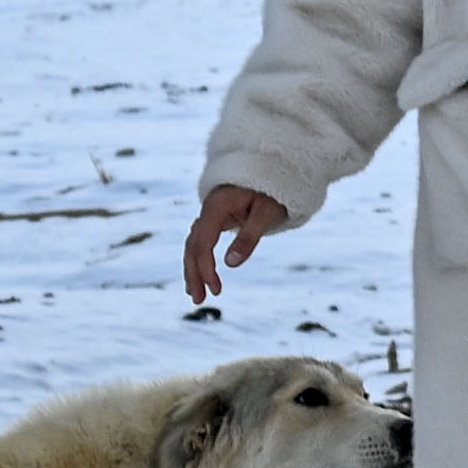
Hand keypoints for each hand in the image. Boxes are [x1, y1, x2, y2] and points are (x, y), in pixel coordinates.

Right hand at [183, 186, 287, 303]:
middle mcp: (208, 210)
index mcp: (217, 207)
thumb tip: (231, 264)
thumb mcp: (267, 213)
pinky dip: (200, 258)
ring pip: (194, 243)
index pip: (203, 242)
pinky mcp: (217, 218)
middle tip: (199, 299)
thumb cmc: (274, 190)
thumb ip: (249, 237)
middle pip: (192, 245)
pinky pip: (202, 240)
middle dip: (193, 273)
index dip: (205, 268)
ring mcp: (211, 214)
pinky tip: (202, 275)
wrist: (275, 168)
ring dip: (193, 268)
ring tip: (197, 294)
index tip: (216, 289)